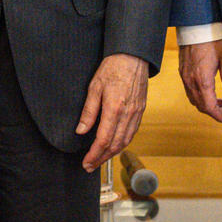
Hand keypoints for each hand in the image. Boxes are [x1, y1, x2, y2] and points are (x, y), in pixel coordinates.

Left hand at [77, 53, 150, 171]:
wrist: (134, 56)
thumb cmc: (113, 67)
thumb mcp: (94, 86)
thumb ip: (89, 111)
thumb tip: (81, 131)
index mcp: (115, 109)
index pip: (103, 140)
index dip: (94, 155)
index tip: (86, 163)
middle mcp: (128, 114)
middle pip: (115, 145)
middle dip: (101, 158)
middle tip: (90, 166)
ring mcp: (137, 113)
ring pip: (125, 141)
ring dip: (112, 154)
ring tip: (100, 159)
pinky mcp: (141, 110)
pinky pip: (132, 132)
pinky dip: (122, 143)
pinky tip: (114, 145)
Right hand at [178, 38, 221, 125]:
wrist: (197, 23)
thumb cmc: (214, 38)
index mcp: (202, 79)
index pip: (209, 106)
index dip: (218, 116)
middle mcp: (190, 80)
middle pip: (200, 105)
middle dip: (214, 112)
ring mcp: (185, 75)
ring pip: (194, 99)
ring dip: (206, 105)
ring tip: (221, 104)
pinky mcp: (183, 70)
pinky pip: (189, 90)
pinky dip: (200, 96)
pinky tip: (210, 93)